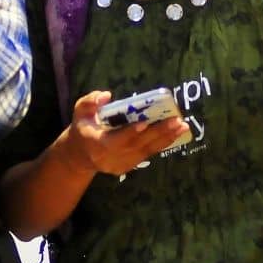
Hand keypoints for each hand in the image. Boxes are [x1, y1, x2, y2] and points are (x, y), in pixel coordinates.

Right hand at [63, 91, 188, 176]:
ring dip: (165, 139)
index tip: (146, 123)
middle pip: (136, 145)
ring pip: (145, 151)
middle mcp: (109, 157)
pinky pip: (147, 154)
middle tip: (177, 121)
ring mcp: (120, 164)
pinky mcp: (128, 167)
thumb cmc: (83, 128)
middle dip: (158, 133)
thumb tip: (107, 96)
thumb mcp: (79, 111)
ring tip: (182, 127)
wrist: (80, 155)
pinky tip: (174, 135)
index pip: (115, 139)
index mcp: (95, 143)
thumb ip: (90, 101)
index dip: (130, 132)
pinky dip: (161, 144)